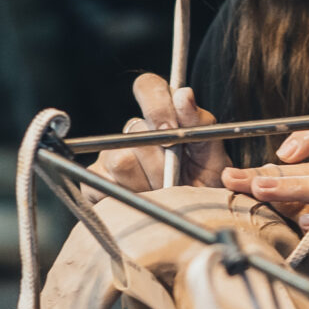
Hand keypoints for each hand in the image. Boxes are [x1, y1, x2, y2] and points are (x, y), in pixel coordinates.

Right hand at [93, 73, 228, 193]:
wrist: (190, 222)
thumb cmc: (204, 185)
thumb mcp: (212, 155)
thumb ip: (200, 123)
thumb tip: (184, 94)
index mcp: (163, 115)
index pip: (148, 86)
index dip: (157, 105)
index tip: (170, 130)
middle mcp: (134, 131)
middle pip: (135, 130)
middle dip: (161, 160)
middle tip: (176, 177)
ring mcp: (110, 154)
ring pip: (122, 159)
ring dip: (149, 182)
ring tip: (163, 191)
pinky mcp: (96, 180)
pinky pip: (107, 183)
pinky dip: (132, 196)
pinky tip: (145, 199)